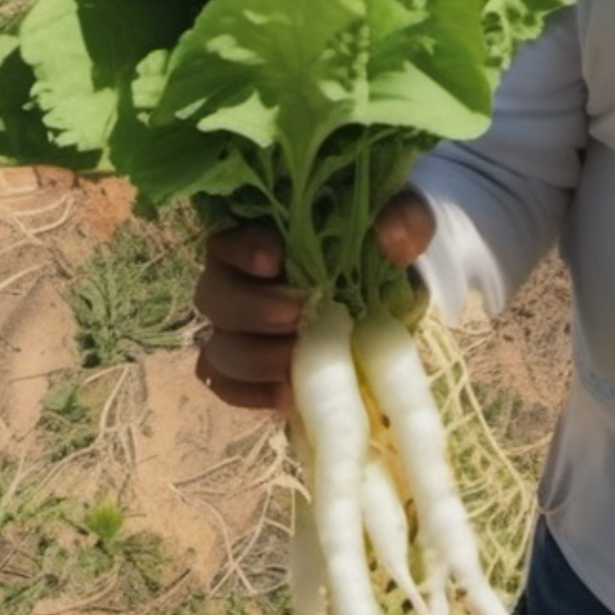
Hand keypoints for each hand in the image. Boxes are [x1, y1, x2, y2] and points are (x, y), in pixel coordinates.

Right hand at [191, 194, 434, 411]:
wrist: (393, 285)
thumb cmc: (383, 241)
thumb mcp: (400, 218)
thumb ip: (402, 217)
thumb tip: (396, 240)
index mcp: (264, 236)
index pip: (225, 239)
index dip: (241, 250)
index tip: (274, 260)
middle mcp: (241, 281)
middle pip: (212, 296)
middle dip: (251, 310)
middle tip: (296, 317)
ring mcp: (244, 328)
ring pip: (217, 347)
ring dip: (252, 359)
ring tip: (294, 364)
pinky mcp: (255, 367)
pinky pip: (227, 384)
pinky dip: (249, 394)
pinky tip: (285, 396)